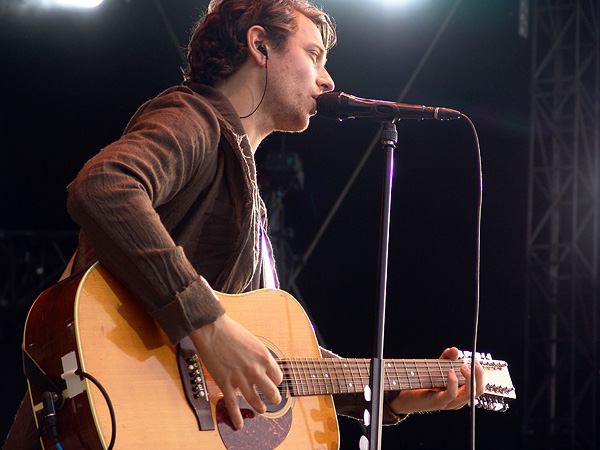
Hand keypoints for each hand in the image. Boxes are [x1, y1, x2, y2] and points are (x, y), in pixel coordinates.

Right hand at [189, 314, 282, 428]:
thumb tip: (262, 367)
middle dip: (274, 399)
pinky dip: (237, 417)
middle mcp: (255, 369)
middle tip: (273, 401)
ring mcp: (241, 378)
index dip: (275, 381)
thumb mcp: (253, 341)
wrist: (212, 328)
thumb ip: (259, 356)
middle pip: (271, 392)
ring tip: (261, 410)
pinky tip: (239, 424)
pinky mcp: (225, 383)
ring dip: (260, 408)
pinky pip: (233, 405)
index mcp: (264, 357)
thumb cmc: (231, 331)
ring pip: (255, 401)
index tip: (272, 382)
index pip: (278, 377)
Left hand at [389, 347, 483, 414]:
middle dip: (479, 375)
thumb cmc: (424, 382)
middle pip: (478, 390)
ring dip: (469, 378)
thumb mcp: (438, 367)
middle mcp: (458, 399)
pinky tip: (450, 371)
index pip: (479, 386)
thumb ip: (446, 358)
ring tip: (463, 366)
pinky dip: (453, 381)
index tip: (476, 360)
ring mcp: (450, 402)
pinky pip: (452, 393)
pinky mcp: (439, 402)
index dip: (481, 373)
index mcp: (461, 392)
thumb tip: (455, 350)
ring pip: (469, 393)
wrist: (407, 395)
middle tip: (474, 362)